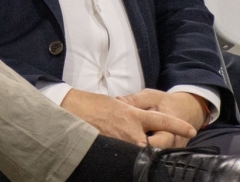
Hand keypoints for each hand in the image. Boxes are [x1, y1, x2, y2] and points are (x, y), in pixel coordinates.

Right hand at [60, 88, 196, 147]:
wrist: (69, 108)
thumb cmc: (90, 103)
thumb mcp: (116, 103)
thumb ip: (132, 113)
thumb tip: (140, 120)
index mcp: (134, 115)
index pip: (162, 121)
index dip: (178, 125)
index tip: (191, 129)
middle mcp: (131, 131)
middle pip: (153, 144)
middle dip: (155, 144)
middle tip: (147, 141)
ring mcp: (121, 142)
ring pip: (139, 151)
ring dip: (137, 149)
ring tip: (127, 141)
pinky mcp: (111, 150)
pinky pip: (124, 155)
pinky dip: (125, 154)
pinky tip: (119, 151)